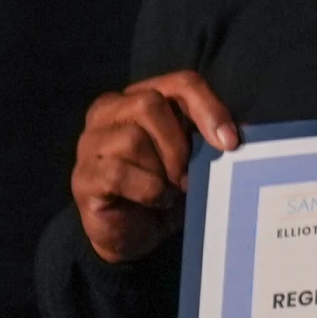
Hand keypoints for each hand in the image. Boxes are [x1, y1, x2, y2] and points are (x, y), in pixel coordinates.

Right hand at [70, 69, 240, 262]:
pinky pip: (117, 172)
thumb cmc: (167, 188)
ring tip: (170, 190)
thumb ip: (207, 138)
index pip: (181, 82)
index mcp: (140, 96)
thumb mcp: (193, 159)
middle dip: (178, 144)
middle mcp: (109, 110)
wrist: (136, 234)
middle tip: (187, 175)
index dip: (208, 108)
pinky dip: (147, 190)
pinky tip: (155, 200)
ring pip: (132, 139)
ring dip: (161, 171)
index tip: (230, 143)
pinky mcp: (83, 176)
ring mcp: (91, 142)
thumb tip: (233, 135)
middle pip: (150, 103)